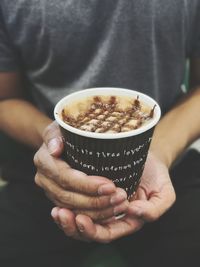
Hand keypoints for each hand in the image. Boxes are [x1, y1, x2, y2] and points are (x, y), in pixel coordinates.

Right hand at [34, 121, 128, 221]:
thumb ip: (55, 135)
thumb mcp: (61, 126)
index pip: (65, 178)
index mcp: (44, 162)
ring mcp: (52, 192)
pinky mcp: (61, 200)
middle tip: (120, 197)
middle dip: (95, 200)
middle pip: (69, 197)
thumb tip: (55, 149)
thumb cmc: (66, 130)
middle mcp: (44, 180)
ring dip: (98, 211)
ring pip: (74, 209)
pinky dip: (95, 216)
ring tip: (120, 206)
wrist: (62, 140)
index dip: (87, 185)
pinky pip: (77, 213)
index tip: (110, 185)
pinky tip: (113, 212)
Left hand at [51, 151, 175, 242]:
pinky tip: (56, 199)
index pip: (106, 233)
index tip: (81, 219)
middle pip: (88, 230)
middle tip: (62, 214)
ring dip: (65, 218)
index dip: (92, 230)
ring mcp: (98, 204)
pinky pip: (75, 202)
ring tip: (56, 211)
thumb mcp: (163, 192)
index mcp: (126, 220)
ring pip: (78, 218)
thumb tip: (134, 212)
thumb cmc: (155, 174)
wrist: (146, 156)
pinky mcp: (90, 191)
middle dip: (72, 226)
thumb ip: (155, 208)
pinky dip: (65, 203)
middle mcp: (110, 215)